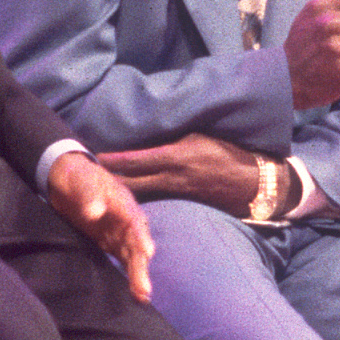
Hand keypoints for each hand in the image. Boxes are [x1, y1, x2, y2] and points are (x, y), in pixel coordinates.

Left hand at [46, 151, 154, 302]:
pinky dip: (128, 277)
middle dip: (141, 268)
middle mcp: (127, 223)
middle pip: (137, 247)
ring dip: (137, 277)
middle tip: (144, 291)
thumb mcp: (84, 182)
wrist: (70, 181)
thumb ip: (89, 197)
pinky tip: (133, 293)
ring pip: (132, 258)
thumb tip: (94, 214)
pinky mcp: (110, 244)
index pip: (135, 223)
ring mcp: (120, 235)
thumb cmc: (80, 177)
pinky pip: (122, 261)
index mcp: (125, 205)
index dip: (141, 238)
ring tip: (141, 298)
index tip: (146, 253)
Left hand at [96, 132, 270, 214]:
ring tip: (96, 190)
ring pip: (140, 194)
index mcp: (177, 155)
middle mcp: (173, 177)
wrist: (255, 184)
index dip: (114, 160)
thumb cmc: (230, 153)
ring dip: (119, 192)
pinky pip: (154, 201)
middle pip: (132, 181)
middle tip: (84, 177)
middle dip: (108, 180)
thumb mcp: (200, 137)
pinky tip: (121, 202)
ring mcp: (177, 193)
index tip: (93, 155)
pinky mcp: (182, 204)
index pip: (137, 159)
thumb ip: (174, 140)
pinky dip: (136, 201)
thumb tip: (149, 135)